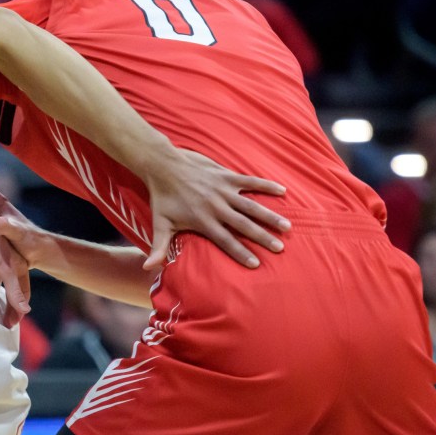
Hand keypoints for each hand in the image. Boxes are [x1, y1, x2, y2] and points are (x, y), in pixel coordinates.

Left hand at [145, 149, 289, 269]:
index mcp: (203, 220)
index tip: (255, 264)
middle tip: (279, 248)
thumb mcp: (159, 225)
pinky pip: (250, 181)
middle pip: (243, 225)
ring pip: (251, 205)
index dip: (239, 253)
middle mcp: (216, 207)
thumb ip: (158, 248)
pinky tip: (283, 191)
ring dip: (269, 215)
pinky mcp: (226, 176)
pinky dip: (266, 185)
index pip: (224, 240)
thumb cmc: (162, 198)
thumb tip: (148, 268)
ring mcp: (223, 190)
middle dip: (262, 237)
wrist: (163, 166)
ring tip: (286, 226)